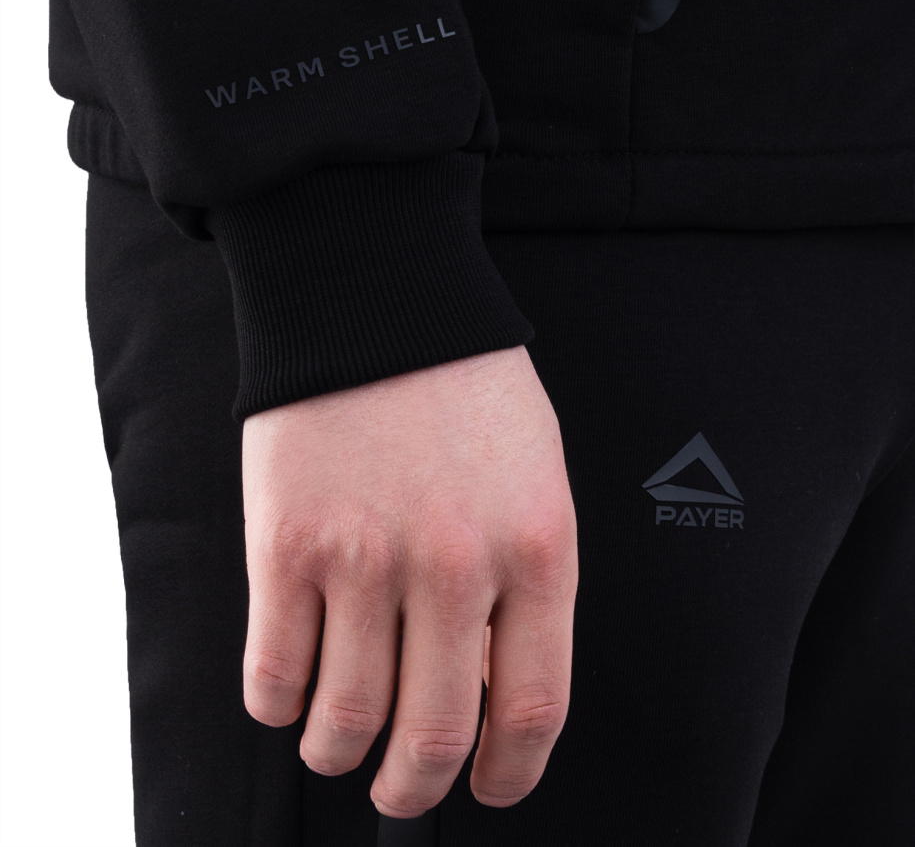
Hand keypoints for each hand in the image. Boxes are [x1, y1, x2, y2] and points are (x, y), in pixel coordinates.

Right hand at [241, 344, 577, 817]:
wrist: (375, 298)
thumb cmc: (464, 385)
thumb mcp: (535, 473)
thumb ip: (525, 578)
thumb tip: (488, 685)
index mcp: (536, 547)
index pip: (532, 710)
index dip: (508, 774)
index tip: (488, 786)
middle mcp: (455, 565)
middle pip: (433, 736)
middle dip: (413, 789)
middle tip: (400, 791)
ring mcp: (365, 558)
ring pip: (346, 721)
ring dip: (338, 755)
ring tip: (338, 745)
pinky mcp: (286, 545)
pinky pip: (273, 673)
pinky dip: (278, 706)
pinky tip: (288, 695)